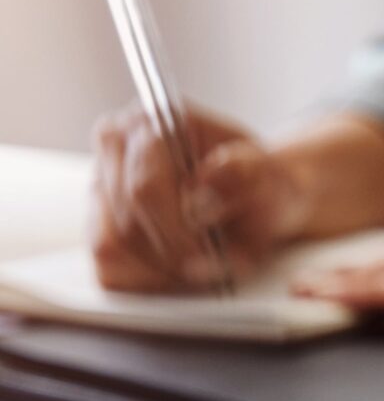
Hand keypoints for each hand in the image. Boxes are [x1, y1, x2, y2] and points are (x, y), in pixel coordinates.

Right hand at [90, 102, 312, 290]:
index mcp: (154, 120)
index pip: (146, 186)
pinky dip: (144, 280)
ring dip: (160, 272)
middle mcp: (116, 143)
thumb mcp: (270, 177)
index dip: (177, 234)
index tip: (209, 261)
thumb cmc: (261, 185)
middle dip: (174, 258)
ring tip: (203, 272)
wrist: (258, 197)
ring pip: (110, 246)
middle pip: (126, 221)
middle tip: (215, 273)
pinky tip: (179, 276)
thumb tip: (208, 180)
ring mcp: (99, 181)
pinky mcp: (96, 218)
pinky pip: (107, 264)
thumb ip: (245, 174)